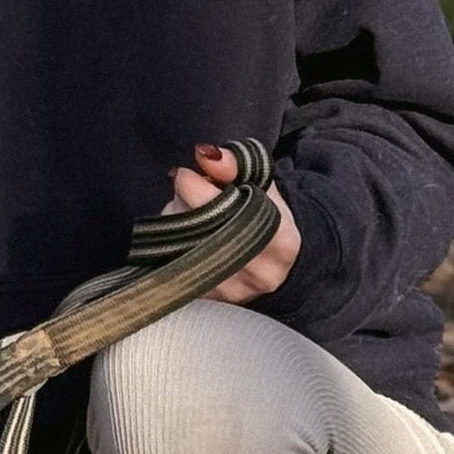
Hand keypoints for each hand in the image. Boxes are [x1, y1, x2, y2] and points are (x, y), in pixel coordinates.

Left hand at [167, 141, 299, 304]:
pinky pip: (174, 263)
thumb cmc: (265, 215)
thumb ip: (235, 165)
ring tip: (189, 209)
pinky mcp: (207, 300)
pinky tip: (184, 232)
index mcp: (281, 242)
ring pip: (183, 248)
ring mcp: (232, 291)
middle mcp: (260, 273)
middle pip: (202, 232)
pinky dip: (172, 242)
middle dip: (184, 203)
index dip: (201, 192)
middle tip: (184, 186)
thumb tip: (205, 154)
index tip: (186, 173)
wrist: (272, 259)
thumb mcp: (260, 184)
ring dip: (176, 222)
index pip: (232, 215)